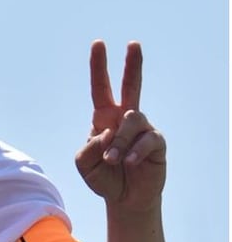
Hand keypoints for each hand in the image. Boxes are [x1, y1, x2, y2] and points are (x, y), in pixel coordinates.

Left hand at [75, 40, 166, 211]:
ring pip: (131, 120)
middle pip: (131, 86)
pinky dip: (134, 151)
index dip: (98, 67)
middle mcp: (124, 118)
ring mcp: (143, 129)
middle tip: (133, 43)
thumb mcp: (84, 163)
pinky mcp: (157, 143)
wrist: (124, 198)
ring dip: (119, 141)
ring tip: (113, 160)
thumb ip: (88, 147)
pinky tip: (128, 162)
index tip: (98, 44)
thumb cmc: (103, 176)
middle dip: (132, 64)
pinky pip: (147, 139)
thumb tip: (107, 132)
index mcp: (104, 118)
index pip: (100, 88)